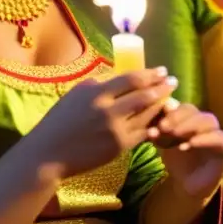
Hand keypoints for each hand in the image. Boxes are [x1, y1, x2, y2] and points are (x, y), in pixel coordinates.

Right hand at [39, 67, 177, 177]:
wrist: (49, 152)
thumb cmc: (60, 120)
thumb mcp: (75, 94)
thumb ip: (98, 84)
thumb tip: (120, 76)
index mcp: (96, 92)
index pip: (130, 79)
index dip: (150, 74)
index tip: (162, 70)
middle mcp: (108, 109)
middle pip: (144, 95)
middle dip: (162, 88)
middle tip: (173, 82)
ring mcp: (115, 129)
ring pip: (146, 115)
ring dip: (161, 106)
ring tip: (170, 99)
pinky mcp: (118, 147)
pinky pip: (141, 134)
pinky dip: (152, 127)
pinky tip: (158, 123)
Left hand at [151, 103, 222, 200]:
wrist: (185, 184)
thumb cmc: (174, 158)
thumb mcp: (162, 141)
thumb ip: (158, 128)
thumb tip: (150, 115)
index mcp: (189, 116)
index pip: (182, 105)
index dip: (170, 112)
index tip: (158, 124)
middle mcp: (204, 122)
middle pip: (194, 111)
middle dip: (178, 117)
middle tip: (164, 128)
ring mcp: (218, 134)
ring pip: (209, 120)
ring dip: (191, 125)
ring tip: (176, 135)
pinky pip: (222, 139)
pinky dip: (206, 139)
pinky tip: (190, 144)